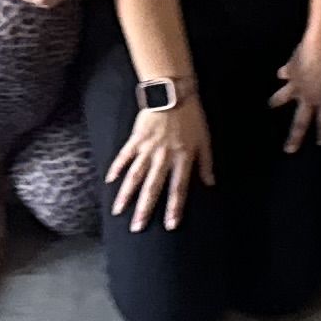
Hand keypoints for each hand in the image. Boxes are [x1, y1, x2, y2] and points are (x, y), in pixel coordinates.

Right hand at [107, 92, 213, 229]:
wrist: (173, 93)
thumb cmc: (192, 116)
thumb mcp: (205, 140)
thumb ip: (206, 163)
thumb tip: (211, 183)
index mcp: (182, 159)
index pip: (178, 189)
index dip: (174, 208)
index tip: (169, 225)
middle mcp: (163, 158)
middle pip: (152, 187)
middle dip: (144, 209)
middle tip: (136, 227)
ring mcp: (148, 149)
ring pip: (135, 176)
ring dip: (126, 195)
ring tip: (117, 211)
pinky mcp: (136, 138)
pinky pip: (125, 156)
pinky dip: (116, 168)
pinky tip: (110, 181)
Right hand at [270, 36, 320, 150]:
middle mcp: (309, 96)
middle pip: (300, 122)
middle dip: (295, 137)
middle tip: (288, 150)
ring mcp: (296, 85)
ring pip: (282, 98)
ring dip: (277, 101)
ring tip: (271, 104)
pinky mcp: (290, 70)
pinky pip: (285, 72)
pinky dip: (284, 72)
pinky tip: (281, 73)